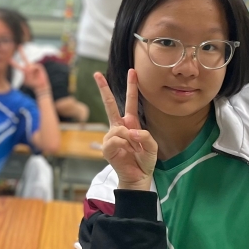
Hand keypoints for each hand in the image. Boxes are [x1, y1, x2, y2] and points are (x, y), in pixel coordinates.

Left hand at [13, 53, 49, 95]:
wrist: (40, 85)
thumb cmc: (32, 84)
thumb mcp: (26, 81)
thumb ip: (25, 74)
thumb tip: (28, 68)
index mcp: (24, 71)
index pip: (17, 66)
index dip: (13, 63)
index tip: (9, 59)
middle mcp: (29, 67)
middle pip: (24, 58)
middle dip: (22, 52)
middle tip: (19, 46)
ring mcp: (34, 66)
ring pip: (30, 66)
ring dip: (31, 72)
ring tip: (34, 77)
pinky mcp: (39, 66)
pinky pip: (35, 67)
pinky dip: (35, 71)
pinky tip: (37, 74)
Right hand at [95, 69, 157, 189]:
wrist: (138, 177)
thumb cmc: (145, 161)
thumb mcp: (152, 146)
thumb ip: (144, 136)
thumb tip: (129, 131)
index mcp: (131, 123)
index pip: (130, 102)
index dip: (132, 87)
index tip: (132, 71)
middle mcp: (119, 127)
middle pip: (110, 104)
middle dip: (104, 89)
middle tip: (97, 73)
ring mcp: (112, 137)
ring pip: (119, 129)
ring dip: (129, 139)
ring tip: (134, 151)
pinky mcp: (107, 147)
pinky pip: (114, 140)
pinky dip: (123, 145)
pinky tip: (125, 152)